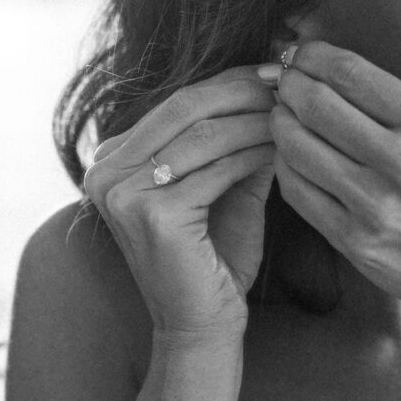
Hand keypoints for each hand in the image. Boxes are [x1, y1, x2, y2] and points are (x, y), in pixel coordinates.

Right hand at [81, 68, 276, 338]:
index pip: (177, 103)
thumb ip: (238, 146)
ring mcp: (121, 192)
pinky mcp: (150, 213)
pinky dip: (254, 154)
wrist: (203, 328)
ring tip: (294, 113)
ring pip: (203, 136)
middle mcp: (105, 170)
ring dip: (255, 120)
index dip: (228, 82)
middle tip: (288, 82)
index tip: (274, 72)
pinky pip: (214, 169)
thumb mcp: (226, 191)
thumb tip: (273, 93)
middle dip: (243, 92)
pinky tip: (284, 148)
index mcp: (113, 159)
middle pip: (186, 109)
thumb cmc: (216, 264)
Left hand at [268, 42, 400, 323]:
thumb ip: (391, 104)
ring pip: (294, 144)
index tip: (301, 57)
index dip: (310, 56)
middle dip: (289, 86)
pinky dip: (285, 165)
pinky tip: (294, 159)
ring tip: (285, 120)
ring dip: (279, 124)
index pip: (348, 72)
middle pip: (314, 102)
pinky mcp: (354, 240)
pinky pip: (295, 189)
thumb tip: (320, 66)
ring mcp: (375, 204)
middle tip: (286, 87)